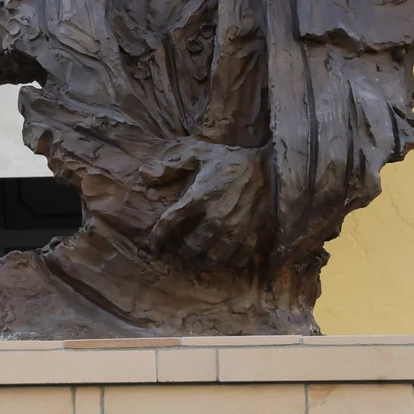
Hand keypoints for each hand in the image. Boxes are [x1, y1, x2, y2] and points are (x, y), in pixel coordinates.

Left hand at [146, 143, 267, 268]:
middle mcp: (217, 216)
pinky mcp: (254, 233)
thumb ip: (171, 165)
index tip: (154, 247)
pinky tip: (223, 256)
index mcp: (199, 196)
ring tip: (198, 256)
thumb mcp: (198, 153)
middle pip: (192, 247)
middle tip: (180, 250)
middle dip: (182, 251)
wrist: (270, 165)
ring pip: (213, 257)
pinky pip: (238, 258)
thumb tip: (143, 175)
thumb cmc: (230, 159)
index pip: (170, 223)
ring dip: (203, 260)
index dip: (157, 238)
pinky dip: (228, 261)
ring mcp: (237, 228)